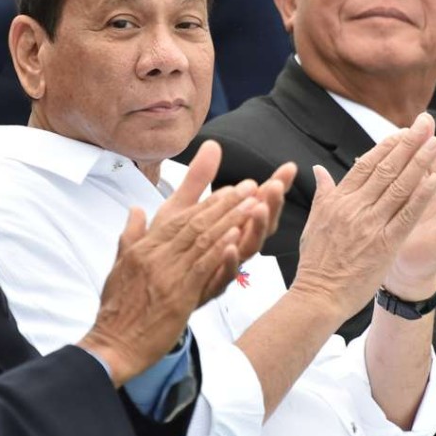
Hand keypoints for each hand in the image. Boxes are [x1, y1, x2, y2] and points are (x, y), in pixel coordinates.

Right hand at [79, 143, 262, 385]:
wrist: (113, 345)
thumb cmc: (116, 310)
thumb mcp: (118, 266)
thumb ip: (130, 235)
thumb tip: (136, 209)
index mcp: (143, 248)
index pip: (179, 218)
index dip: (207, 202)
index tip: (229, 190)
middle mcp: (155, 255)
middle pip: (195, 223)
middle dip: (225, 203)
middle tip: (249, 188)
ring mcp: (167, 274)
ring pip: (202, 240)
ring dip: (230, 220)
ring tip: (252, 205)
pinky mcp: (178, 295)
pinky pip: (202, 267)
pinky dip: (220, 250)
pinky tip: (237, 236)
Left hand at [157, 141, 296, 295]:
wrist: (146, 291)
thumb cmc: (167, 250)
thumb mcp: (181, 207)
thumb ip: (198, 179)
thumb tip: (213, 144)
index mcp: (229, 227)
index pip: (258, 203)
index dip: (275, 187)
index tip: (288, 168)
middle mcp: (232, 246)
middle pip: (261, 225)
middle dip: (271, 205)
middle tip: (275, 186)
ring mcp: (223, 267)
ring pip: (248, 248)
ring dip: (255, 228)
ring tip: (258, 208)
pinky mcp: (209, 287)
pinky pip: (225, 276)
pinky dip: (229, 261)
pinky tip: (230, 245)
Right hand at [290, 113, 435, 319]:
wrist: (318, 296)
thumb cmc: (316, 262)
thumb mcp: (313, 222)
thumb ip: (322, 193)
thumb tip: (318, 169)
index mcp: (337, 201)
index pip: (365, 164)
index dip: (386, 146)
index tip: (403, 131)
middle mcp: (354, 208)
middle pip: (385, 168)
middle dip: (408, 144)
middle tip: (426, 124)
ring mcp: (370, 225)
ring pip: (398, 187)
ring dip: (420, 163)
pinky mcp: (384, 244)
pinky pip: (406, 216)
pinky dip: (420, 197)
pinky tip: (434, 180)